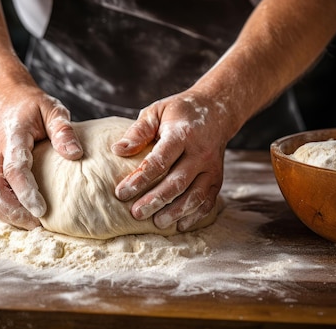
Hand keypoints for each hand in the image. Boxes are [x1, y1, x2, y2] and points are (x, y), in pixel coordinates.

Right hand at [0, 86, 82, 229]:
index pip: (14, 169)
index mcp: (10, 136)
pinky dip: (6, 211)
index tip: (41, 210)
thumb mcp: (52, 108)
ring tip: (34, 225)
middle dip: (15, 212)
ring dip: (10, 216)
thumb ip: (63, 130)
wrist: (1, 99)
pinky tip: (24, 217)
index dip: (26, 191)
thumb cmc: (30, 106)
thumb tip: (75, 155)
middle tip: (39, 225)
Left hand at [111, 91, 229, 230]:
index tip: (121, 193)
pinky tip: (179, 224)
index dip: (140, 179)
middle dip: (156, 200)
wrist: (217, 110)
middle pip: (177, 181)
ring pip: (195, 195)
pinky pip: (208, 200)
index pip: (159, 160)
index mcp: (181, 134)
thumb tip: (118, 150)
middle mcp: (200, 152)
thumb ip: (138, 131)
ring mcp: (211, 167)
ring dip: (176, 211)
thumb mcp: (156, 112)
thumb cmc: (179, 112)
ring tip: (157, 222)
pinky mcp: (217, 178)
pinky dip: (195, 215)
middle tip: (136, 213)